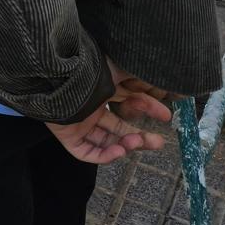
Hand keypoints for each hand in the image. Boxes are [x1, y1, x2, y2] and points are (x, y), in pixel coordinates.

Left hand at [45, 62, 172, 165]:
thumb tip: (161, 78)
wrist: (58, 74)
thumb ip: (138, 75)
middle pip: (118, 129)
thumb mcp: (118, 68)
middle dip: (140, 137)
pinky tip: (119, 150)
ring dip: (125, 145)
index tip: (167, 116)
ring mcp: (78, 122)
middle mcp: (91, 107)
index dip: (148, 109)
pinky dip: (103, 156)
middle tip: (159, 142)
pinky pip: (85, 152)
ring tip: (136, 142)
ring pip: (104, 142)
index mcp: (102, 89)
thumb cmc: (88, 69)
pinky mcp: (67, 135)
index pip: (128, 103)